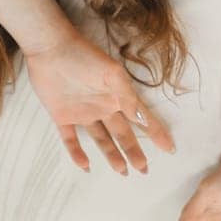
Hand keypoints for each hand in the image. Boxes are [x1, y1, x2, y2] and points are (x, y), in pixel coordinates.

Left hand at [22, 30, 175, 173]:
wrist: (51, 48)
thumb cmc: (86, 57)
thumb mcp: (112, 74)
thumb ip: (127, 97)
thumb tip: (143, 119)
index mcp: (118, 96)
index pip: (141, 118)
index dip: (156, 132)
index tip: (169, 148)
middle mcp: (104, 107)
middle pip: (122, 134)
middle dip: (134, 151)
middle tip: (144, 169)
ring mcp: (83, 113)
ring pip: (101, 139)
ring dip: (111, 155)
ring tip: (123, 171)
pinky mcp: (62, 116)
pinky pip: (70, 139)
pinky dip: (77, 153)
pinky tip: (85, 166)